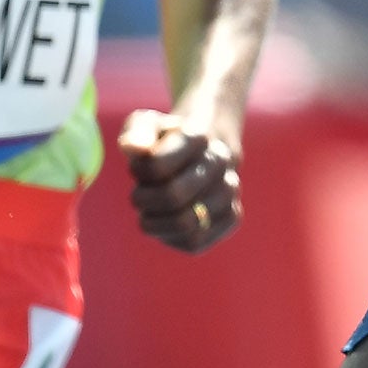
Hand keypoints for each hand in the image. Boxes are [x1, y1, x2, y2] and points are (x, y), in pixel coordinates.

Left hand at [119, 109, 242, 253]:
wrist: (197, 155)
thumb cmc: (162, 143)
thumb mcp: (144, 126)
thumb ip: (136, 132)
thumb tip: (135, 148)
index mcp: (198, 135)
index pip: (156, 165)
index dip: (138, 170)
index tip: (137, 166)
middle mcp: (220, 161)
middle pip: (173, 196)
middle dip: (145, 200)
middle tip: (139, 195)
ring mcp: (230, 189)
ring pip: (186, 224)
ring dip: (156, 222)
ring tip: (152, 210)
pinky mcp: (232, 217)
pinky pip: (195, 241)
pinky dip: (171, 236)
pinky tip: (167, 222)